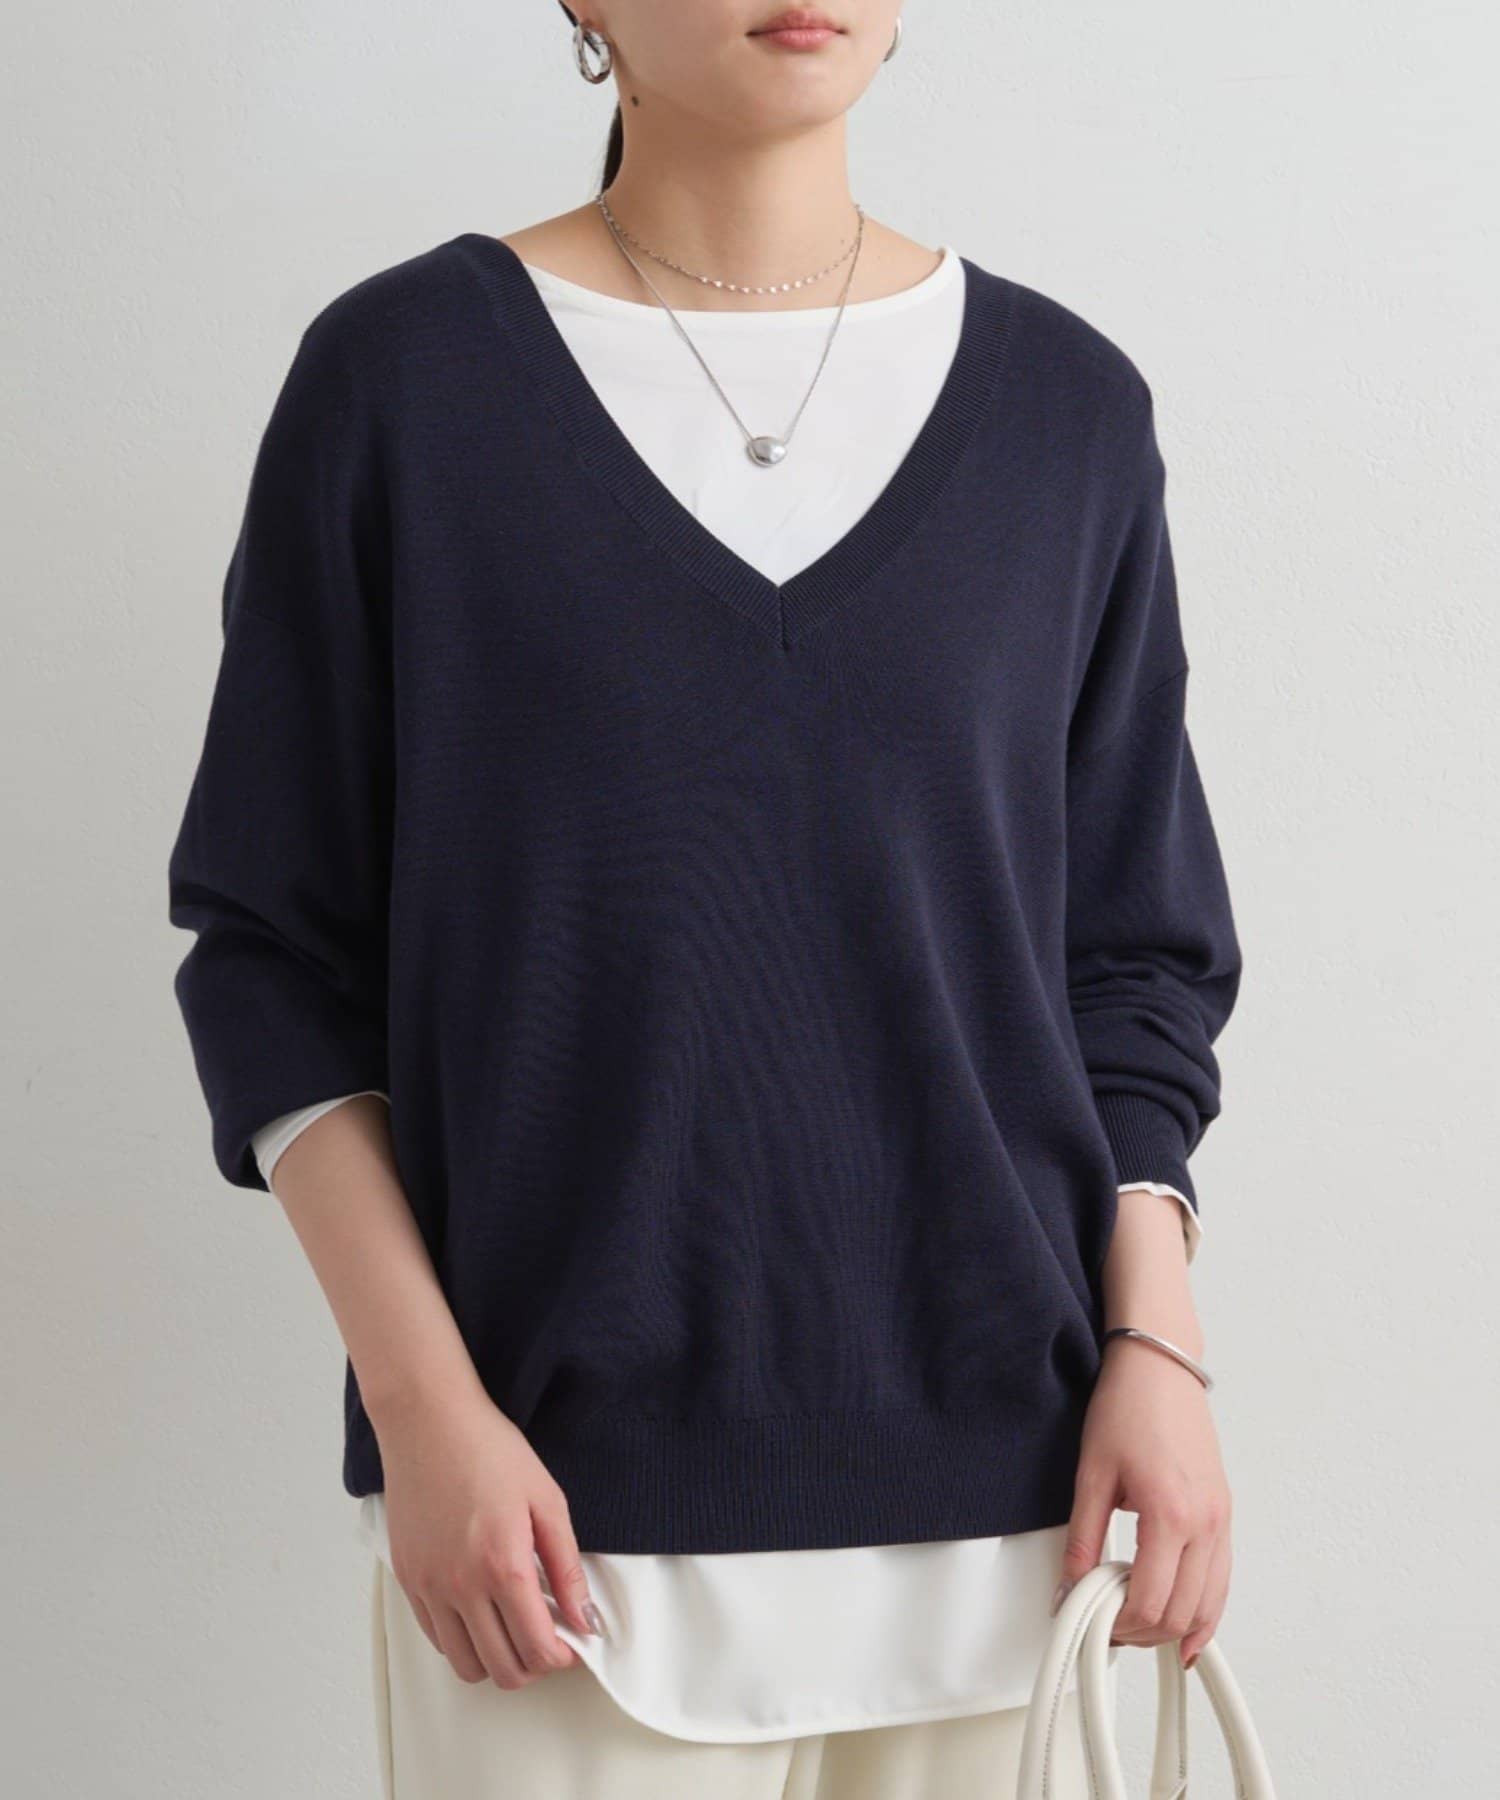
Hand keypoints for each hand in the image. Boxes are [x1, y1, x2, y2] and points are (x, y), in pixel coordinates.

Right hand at [375, 1385, 601, 1688]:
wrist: (428, 1421)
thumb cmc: (489, 1449)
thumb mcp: (547, 1499)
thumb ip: (568, 1566)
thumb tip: (586, 1619)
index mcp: (503, 1565)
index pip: (538, 1649)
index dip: (564, 1657)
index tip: (574, 1642)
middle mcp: (461, 1586)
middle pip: (504, 1670)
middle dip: (535, 1664)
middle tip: (549, 1637)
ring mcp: (429, 1586)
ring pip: (466, 1665)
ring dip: (497, 1659)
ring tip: (515, 1626)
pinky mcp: (407, 1580)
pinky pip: (437, 1638)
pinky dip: (464, 1640)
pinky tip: (482, 1609)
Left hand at [1055, 1335, 1231, 1669]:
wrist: (1160, 1367)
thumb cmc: (1127, 1407)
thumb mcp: (1091, 1474)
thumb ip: (1081, 1539)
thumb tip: (1069, 1588)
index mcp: (1170, 1514)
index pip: (1150, 1601)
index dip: (1119, 1624)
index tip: (1093, 1622)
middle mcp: (1205, 1523)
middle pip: (1183, 1613)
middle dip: (1143, 1634)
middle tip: (1108, 1628)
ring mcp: (1221, 1520)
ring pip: (1209, 1605)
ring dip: (1175, 1629)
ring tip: (1137, 1629)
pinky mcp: (1224, 1514)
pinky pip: (1222, 1580)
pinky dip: (1205, 1611)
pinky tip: (1187, 1628)